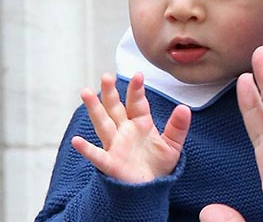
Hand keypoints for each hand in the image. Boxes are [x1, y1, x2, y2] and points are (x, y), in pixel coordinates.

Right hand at [70, 72, 190, 183]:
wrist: (152, 188)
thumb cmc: (159, 164)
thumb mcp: (173, 144)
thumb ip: (178, 127)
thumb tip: (185, 108)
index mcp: (141, 124)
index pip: (137, 103)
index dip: (136, 90)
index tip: (138, 75)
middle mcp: (125, 131)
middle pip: (115, 108)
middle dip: (110, 93)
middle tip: (106, 76)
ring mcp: (115, 146)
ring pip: (103, 124)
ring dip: (94, 109)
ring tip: (85, 92)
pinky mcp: (110, 164)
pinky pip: (97, 156)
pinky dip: (87, 149)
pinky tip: (77, 141)